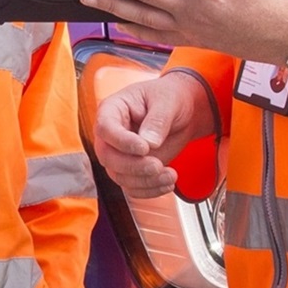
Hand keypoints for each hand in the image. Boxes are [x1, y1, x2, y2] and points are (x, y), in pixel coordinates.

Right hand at [92, 70, 216, 199]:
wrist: (181, 112)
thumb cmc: (169, 98)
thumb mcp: (167, 102)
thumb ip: (157, 120)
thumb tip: (149, 143)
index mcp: (112, 110)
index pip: (105, 129)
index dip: (122, 142)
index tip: (144, 148)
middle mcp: (111, 135)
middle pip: (108, 157)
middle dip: (133, 166)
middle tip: (158, 166)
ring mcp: (119, 154)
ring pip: (120, 176)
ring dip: (145, 181)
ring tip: (170, 175)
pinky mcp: (131, 170)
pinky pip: (132, 187)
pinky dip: (150, 190)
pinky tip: (167, 183)